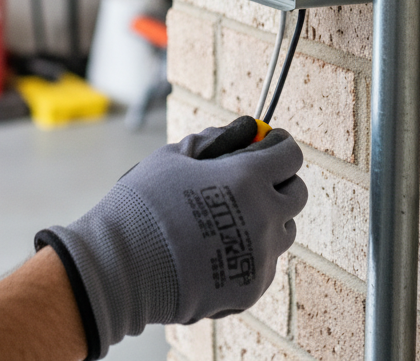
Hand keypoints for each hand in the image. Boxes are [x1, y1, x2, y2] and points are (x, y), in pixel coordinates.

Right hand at [35, 116, 306, 358]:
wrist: (122, 267)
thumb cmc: (145, 201)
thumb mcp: (175, 156)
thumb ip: (216, 141)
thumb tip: (245, 130)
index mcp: (248, 179)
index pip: (291, 155)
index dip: (279, 146)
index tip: (267, 144)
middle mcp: (264, 218)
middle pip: (297, 194)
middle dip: (279, 181)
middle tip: (252, 178)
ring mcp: (260, 258)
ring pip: (284, 231)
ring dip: (268, 218)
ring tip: (230, 216)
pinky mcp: (251, 289)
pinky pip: (264, 263)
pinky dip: (251, 251)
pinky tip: (217, 248)